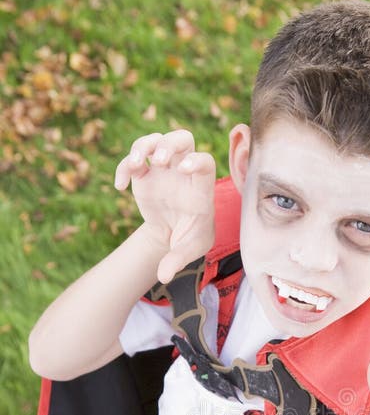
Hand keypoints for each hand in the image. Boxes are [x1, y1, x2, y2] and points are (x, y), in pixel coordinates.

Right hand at [114, 129, 215, 282]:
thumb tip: (164, 275)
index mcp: (200, 187)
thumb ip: (178, 260)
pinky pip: (132, 159)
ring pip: (155, 141)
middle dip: (170, 143)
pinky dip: (124, 167)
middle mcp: (183, 171)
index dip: (195, 160)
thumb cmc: (189, 238)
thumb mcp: (188, 250)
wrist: (173, 234)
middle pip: (182, 139)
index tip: (183, 169)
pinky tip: (120, 186)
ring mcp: (163, 169)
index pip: (204, 162)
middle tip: (158, 159)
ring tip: (133, 164)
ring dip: (143, 146)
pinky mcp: (144, 174)